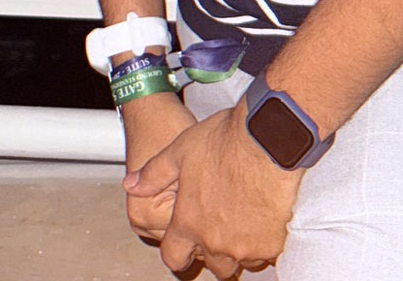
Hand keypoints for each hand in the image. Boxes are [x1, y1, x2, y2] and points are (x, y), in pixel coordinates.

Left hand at [128, 99, 301, 277]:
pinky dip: (265, 243)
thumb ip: (154, 173)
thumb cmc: (226, 141)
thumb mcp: (181, 149)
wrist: (267, 138)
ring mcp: (243, 246)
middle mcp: (213, 241)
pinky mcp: (270, 243)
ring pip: (240, 262)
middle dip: (215, 252)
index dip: (178, 251)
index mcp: (188, 222)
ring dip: (240, 249)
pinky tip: (266, 219)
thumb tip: (131, 185)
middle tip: (223, 228)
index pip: (174, 256)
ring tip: (245, 222)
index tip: (187, 245)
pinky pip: (266, 255)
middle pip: (213, 266)